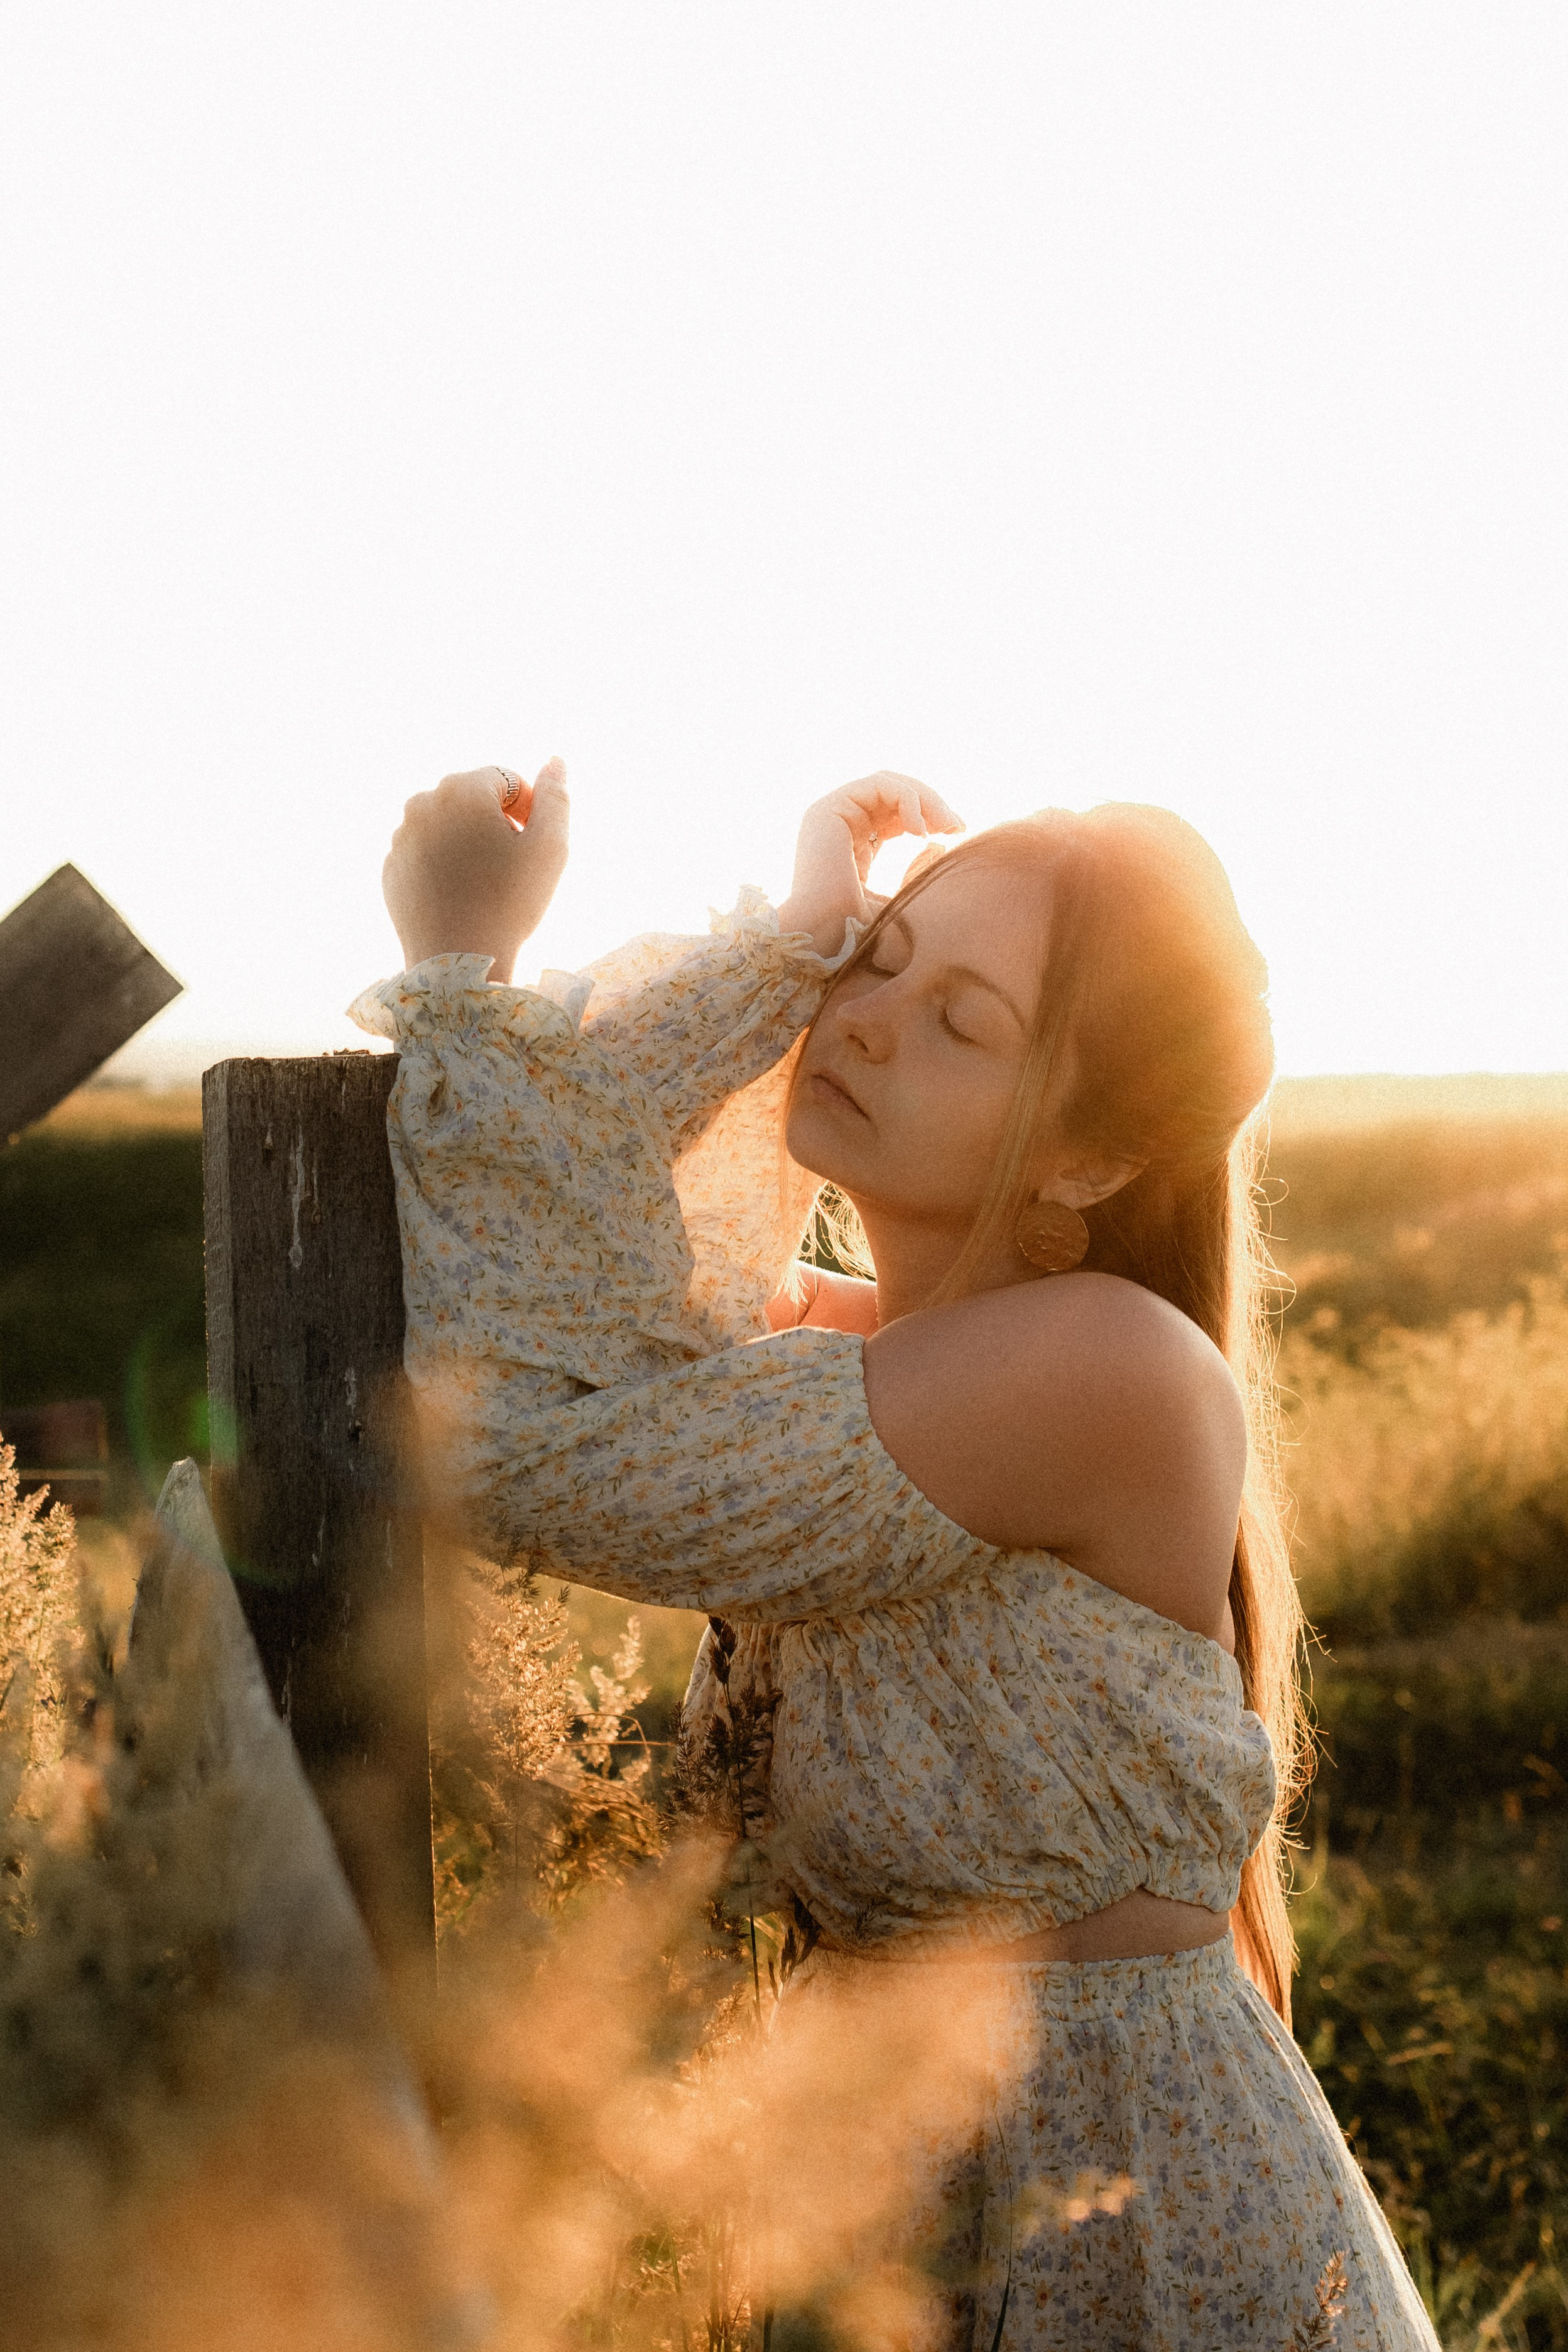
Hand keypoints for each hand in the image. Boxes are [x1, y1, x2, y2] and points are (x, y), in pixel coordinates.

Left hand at [382, 759, 568, 980]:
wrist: (457, 963)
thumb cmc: (510, 903)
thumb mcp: (550, 848)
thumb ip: (556, 797)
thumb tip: (555, 761)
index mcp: (462, 789)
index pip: (505, 779)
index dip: (527, 809)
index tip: (531, 843)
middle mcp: (423, 803)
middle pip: (472, 798)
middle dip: (494, 821)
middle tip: (511, 865)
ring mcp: (401, 836)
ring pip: (446, 825)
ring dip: (468, 842)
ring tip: (485, 882)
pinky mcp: (391, 867)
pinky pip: (424, 853)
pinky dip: (443, 864)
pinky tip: (461, 896)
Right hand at [776, 772, 963, 956]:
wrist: (825, 941)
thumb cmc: (858, 934)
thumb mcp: (900, 901)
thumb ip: (917, 872)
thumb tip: (938, 843)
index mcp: (853, 842)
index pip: (895, 811)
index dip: (930, 814)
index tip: (958, 831)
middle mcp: (840, 824)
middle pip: (894, 792)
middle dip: (932, 803)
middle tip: (957, 825)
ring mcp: (832, 815)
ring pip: (889, 783)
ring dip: (925, 798)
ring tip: (945, 825)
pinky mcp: (828, 810)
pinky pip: (879, 785)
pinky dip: (908, 799)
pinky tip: (920, 831)